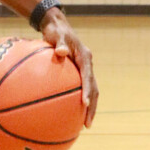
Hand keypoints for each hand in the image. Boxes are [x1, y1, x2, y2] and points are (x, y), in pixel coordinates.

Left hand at [39, 9, 98, 127]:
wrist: (56, 26)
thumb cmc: (55, 31)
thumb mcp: (56, 35)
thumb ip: (58, 43)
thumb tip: (60, 53)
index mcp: (85, 57)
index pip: (89, 77)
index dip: (88, 91)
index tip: (85, 103)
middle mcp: (87, 65)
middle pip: (94, 89)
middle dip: (92, 107)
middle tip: (87, 123)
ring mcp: (83, 69)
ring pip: (90, 91)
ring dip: (88, 107)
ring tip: (83, 124)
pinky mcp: (77, 72)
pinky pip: (79, 89)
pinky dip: (77, 100)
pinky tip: (69, 113)